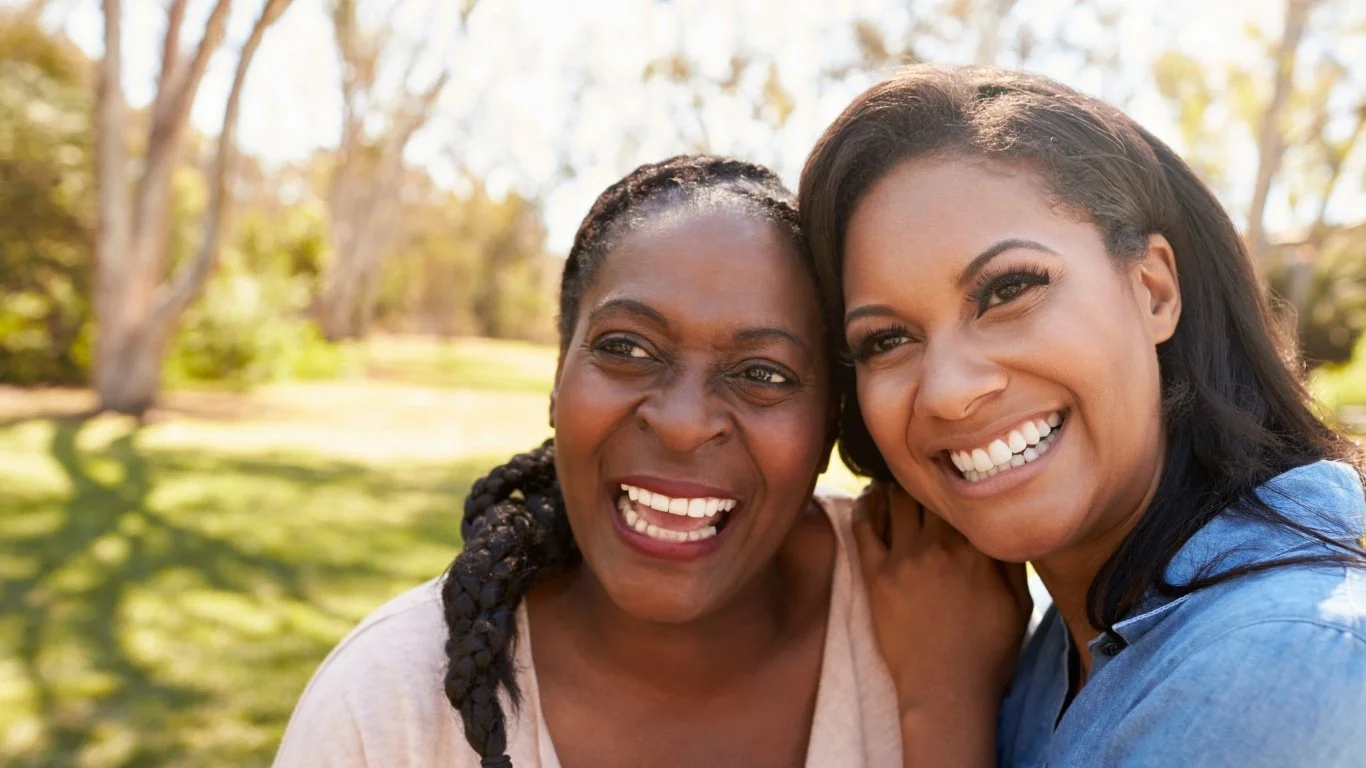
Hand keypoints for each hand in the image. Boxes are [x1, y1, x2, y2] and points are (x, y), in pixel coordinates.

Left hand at [853, 483, 1031, 765]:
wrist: (947, 691)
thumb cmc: (990, 652)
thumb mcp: (1020, 603)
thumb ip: (1013, 558)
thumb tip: (1007, 521)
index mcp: (977, 549)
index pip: (965, 494)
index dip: (960, 478)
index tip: (957, 470)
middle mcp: (939, 546)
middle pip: (928, 491)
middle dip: (928, 478)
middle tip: (925, 471)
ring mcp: (904, 559)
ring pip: (896, 501)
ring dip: (897, 486)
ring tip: (897, 480)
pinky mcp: (876, 576)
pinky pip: (864, 528)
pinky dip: (866, 506)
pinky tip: (870, 497)